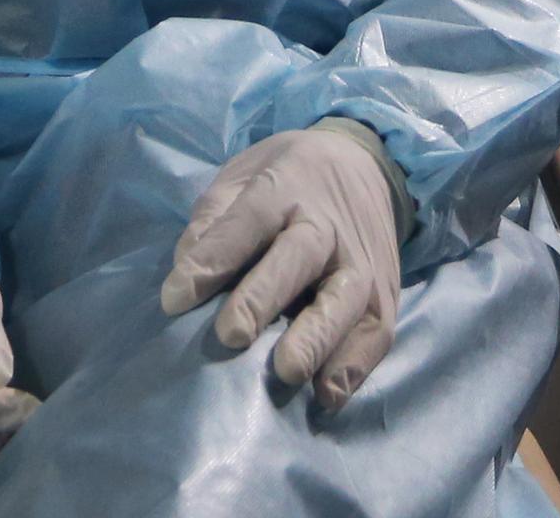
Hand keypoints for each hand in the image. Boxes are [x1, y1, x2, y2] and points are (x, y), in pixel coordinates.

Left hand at [157, 122, 403, 409]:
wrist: (365, 164)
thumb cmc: (287, 179)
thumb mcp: (242, 176)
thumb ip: (211, 221)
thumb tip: (185, 274)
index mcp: (283, 187)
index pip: (247, 222)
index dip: (212, 260)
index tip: (174, 300)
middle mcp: (326, 224)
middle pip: (297, 257)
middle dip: (263, 298)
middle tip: (230, 337)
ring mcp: (361, 260)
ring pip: (344, 299)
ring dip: (317, 338)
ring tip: (286, 373)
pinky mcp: (385, 295)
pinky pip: (375, 332)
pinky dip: (355, 366)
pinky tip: (326, 395)